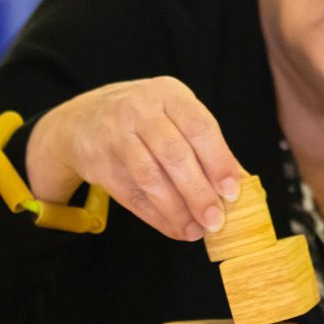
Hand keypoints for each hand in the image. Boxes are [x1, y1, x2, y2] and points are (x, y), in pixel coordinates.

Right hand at [26, 77, 243, 240]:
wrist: (83, 121)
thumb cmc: (145, 119)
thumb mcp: (175, 116)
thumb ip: (207, 145)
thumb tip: (240, 182)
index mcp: (168, 93)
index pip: (199, 126)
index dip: (218, 160)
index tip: (232, 190)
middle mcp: (139, 109)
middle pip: (174, 154)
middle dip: (199, 191)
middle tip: (216, 219)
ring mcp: (115, 135)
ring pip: (151, 178)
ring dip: (178, 209)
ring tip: (197, 230)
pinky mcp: (99, 163)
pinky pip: (132, 195)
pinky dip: (158, 217)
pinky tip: (177, 229)